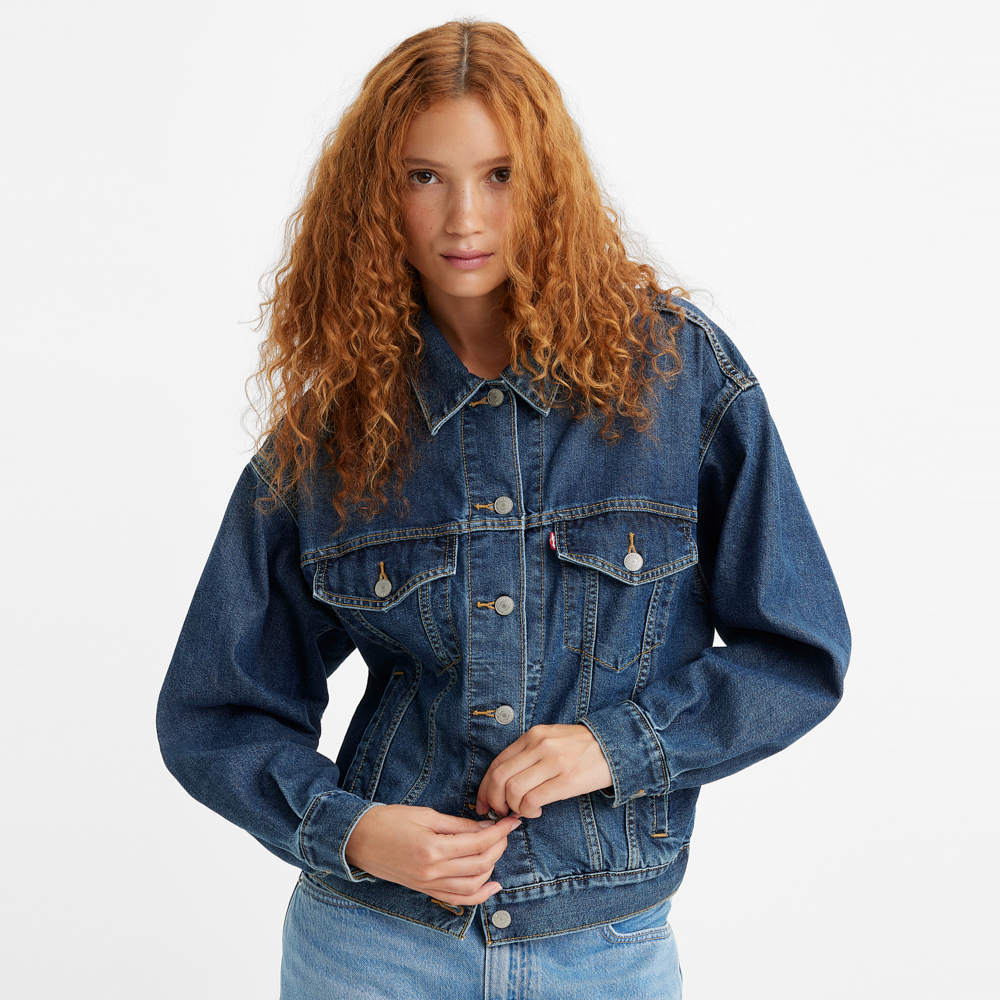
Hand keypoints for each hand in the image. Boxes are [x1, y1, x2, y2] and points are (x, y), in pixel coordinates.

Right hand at [344, 804, 519, 905]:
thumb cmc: (388, 820)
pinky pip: (458, 899)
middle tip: (506, 830)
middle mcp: (432, 871)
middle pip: (479, 864)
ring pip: (473, 884)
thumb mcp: (425, 814)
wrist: (358, 840)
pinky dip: (479, 895)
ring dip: (491, 867)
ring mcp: (428, 885)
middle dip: (498, 846)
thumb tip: (484, 827)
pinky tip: (492, 884)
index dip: (499, 832)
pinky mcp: (425, 890)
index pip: (477, 843)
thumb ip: (457, 824)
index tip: (511, 821)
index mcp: (432, 848)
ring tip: (498, 848)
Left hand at [476, 724, 612, 819]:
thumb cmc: (580, 747)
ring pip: (513, 790)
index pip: (496, 763)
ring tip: (523, 811)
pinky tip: (537, 811)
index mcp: (532, 736)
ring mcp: (553, 762)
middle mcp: (539, 745)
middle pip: (499, 778)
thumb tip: (504, 784)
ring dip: (513, 807)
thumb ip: (528, 755)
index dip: (484, 788)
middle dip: (494, 801)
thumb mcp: (550, 740)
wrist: (615, 745)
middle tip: (500, 812)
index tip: (484, 803)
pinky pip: (533, 800)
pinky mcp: (566, 780)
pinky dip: (528, 811)